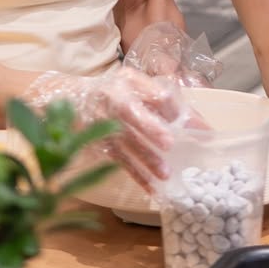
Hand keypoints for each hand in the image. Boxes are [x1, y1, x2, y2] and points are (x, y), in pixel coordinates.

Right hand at [22, 66, 186, 191]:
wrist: (69, 96)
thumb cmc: (116, 92)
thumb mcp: (137, 85)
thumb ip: (163, 100)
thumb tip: (197, 123)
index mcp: (129, 80)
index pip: (155, 93)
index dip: (177, 110)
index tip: (199, 128)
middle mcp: (113, 97)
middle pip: (131, 112)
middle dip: (151, 128)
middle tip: (170, 143)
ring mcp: (101, 121)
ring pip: (124, 141)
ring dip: (145, 159)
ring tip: (165, 174)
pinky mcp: (97, 142)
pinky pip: (118, 160)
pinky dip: (135, 174)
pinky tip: (151, 187)